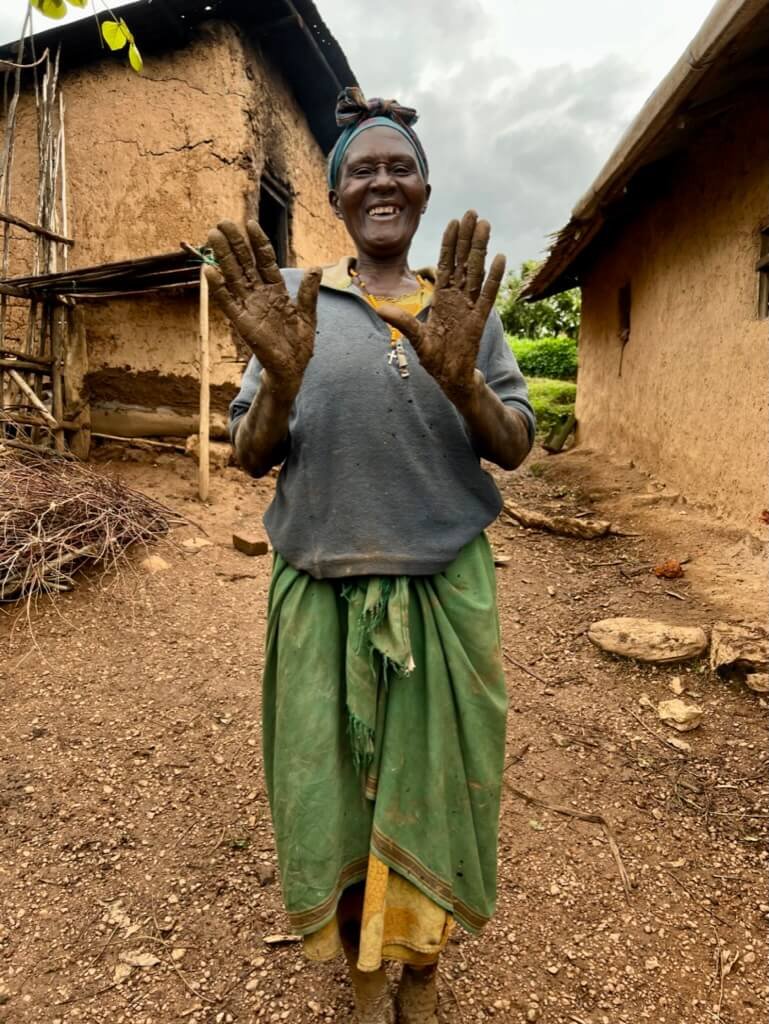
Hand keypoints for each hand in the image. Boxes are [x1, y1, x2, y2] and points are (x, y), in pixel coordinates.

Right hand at [204, 220, 320, 401]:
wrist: (292, 369)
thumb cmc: (299, 343)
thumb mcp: (308, 315)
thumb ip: (308, 292)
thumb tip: (316, 268)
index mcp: (277, 290)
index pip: (265, 260)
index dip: (258, 242)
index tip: (250, 223)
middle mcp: (260, 294)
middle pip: (245, 263)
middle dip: (235, 243)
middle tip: (223, 223)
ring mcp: (249, 306)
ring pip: (233, 277)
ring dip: (223, 258)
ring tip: (213, 237)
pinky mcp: (242, 322)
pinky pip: (227, 302)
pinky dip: (218, 288)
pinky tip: (209, 271)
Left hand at [376, 210, 504, 407]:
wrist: (451, 378)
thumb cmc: (435, 358)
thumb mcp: (416, 339)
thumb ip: (402, 322)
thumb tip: (380, 308)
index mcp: (442, 299)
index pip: (446, 265)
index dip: (449, 244)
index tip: (453, 222)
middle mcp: (458, 299)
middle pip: (464, 262)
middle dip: (467, 237)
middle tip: (473, 212)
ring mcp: (470, 307)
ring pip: (477, 272)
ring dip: (481, 249)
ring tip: (486, 225)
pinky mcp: (479, 320)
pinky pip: (488, 295)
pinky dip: (494, 277)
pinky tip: (500, 258)